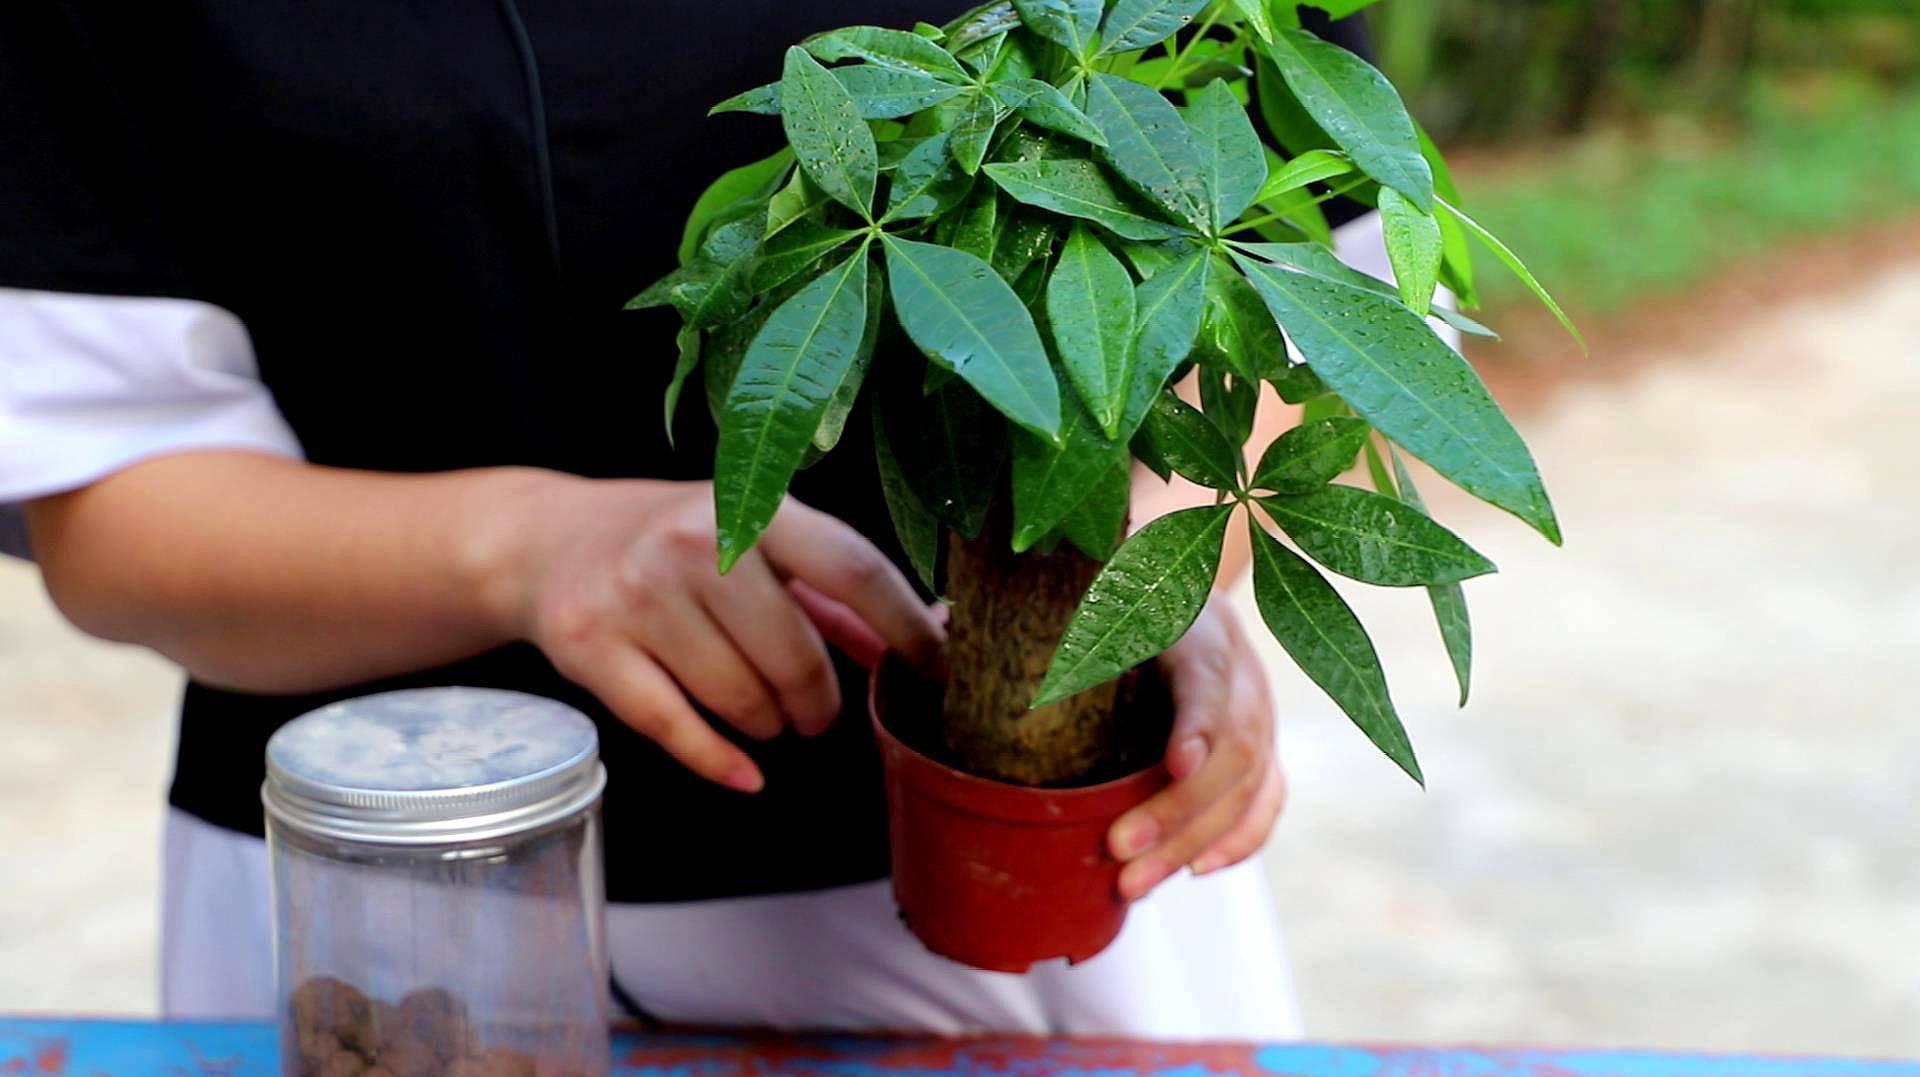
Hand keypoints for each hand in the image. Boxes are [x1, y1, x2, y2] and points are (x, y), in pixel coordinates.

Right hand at [485, 475, 944, 793]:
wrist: (546, 539)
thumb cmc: (672, 542)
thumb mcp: (753, 538)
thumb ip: (830, 590)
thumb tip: (922, 641)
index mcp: (753, 505)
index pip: (854, 570)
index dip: (905, 629)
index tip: (938, 672)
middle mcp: (695, 542)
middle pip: (795, 656)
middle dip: (818, 702)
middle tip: (814, 713)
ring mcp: (639, 593)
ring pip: (740, 699)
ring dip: (767, 723)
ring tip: (763, 712)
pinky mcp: (592, 646)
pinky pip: (677, 728)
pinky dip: (720, 761)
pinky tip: (745, 773)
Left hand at [1107, 597, 1285, 899]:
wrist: (1181, 590)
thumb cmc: (1126, 605)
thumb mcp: (1105, 606)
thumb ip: (1081, 637)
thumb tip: (1003, 669)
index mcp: (1201, 628)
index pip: (1210, 679)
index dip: (1200, 726)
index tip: (1177, 766)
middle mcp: (1245, 674)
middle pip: (1233, 750)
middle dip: (1178, 810)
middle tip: (1117, 850)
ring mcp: (1265, 714)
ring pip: (1250, 787)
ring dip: (1194, 841)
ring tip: (1136, 882)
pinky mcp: (1268, 747)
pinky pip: (1268, 800)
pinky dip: (1237, 842)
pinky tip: (1195, 870)